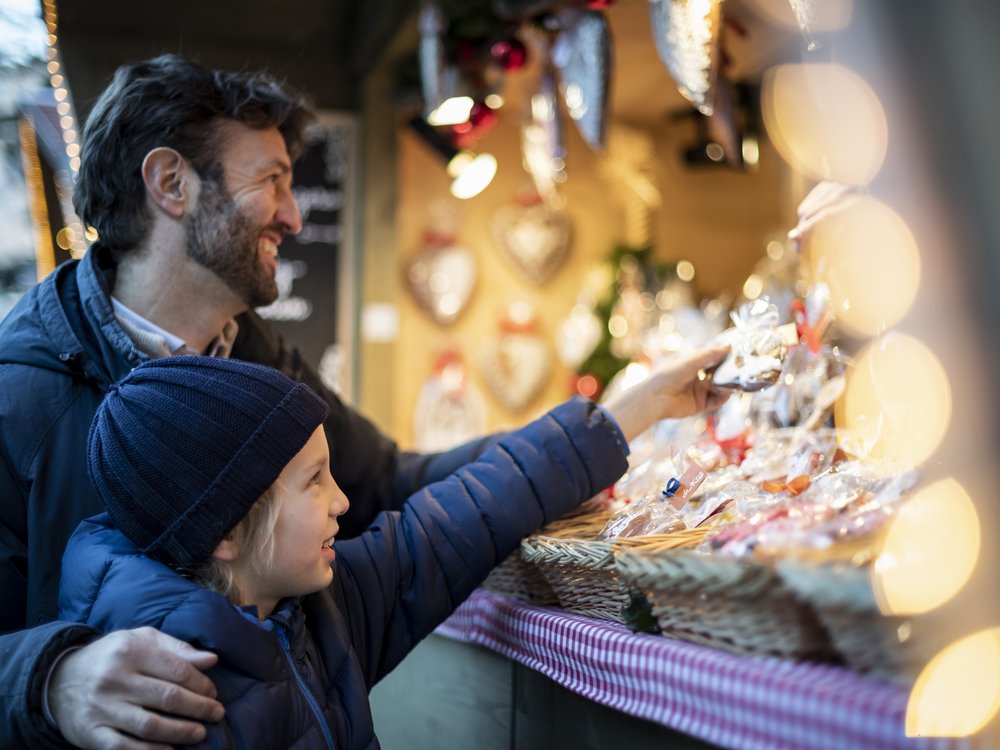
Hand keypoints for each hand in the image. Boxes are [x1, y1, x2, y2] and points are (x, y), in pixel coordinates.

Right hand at [49, 627, 223, 749]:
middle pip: (168, 698)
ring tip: (200, 733)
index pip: (177, 670)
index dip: (201, 684)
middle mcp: (115, 679)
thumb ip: (177, 649)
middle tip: (216, 714)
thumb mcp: (141, 640)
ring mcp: (101, 708)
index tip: (213, 693)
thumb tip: (212, 660)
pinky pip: (124, 748)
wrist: (58, 678)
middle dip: (199, 708)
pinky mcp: (90, 733)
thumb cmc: (112, 656)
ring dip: (181, 732)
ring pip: (150, 725)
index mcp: (130, 651)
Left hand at [602, 346, 729, 441]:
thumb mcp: (692, 360)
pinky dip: (723, 397)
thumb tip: (729, 346)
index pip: (711, 358)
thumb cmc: (669, 374)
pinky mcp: (699, 405)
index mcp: (691, 363)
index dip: (724, 356)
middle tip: (743, 368)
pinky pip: (715, 401)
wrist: (656, 397)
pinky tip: (728, 393)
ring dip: (728, 385)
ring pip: (718, 387)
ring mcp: (697, 391)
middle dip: (729, 372)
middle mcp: (695, 377)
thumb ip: (711, 354)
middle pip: (717, 374)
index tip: (738, 353)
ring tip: (738, 381)